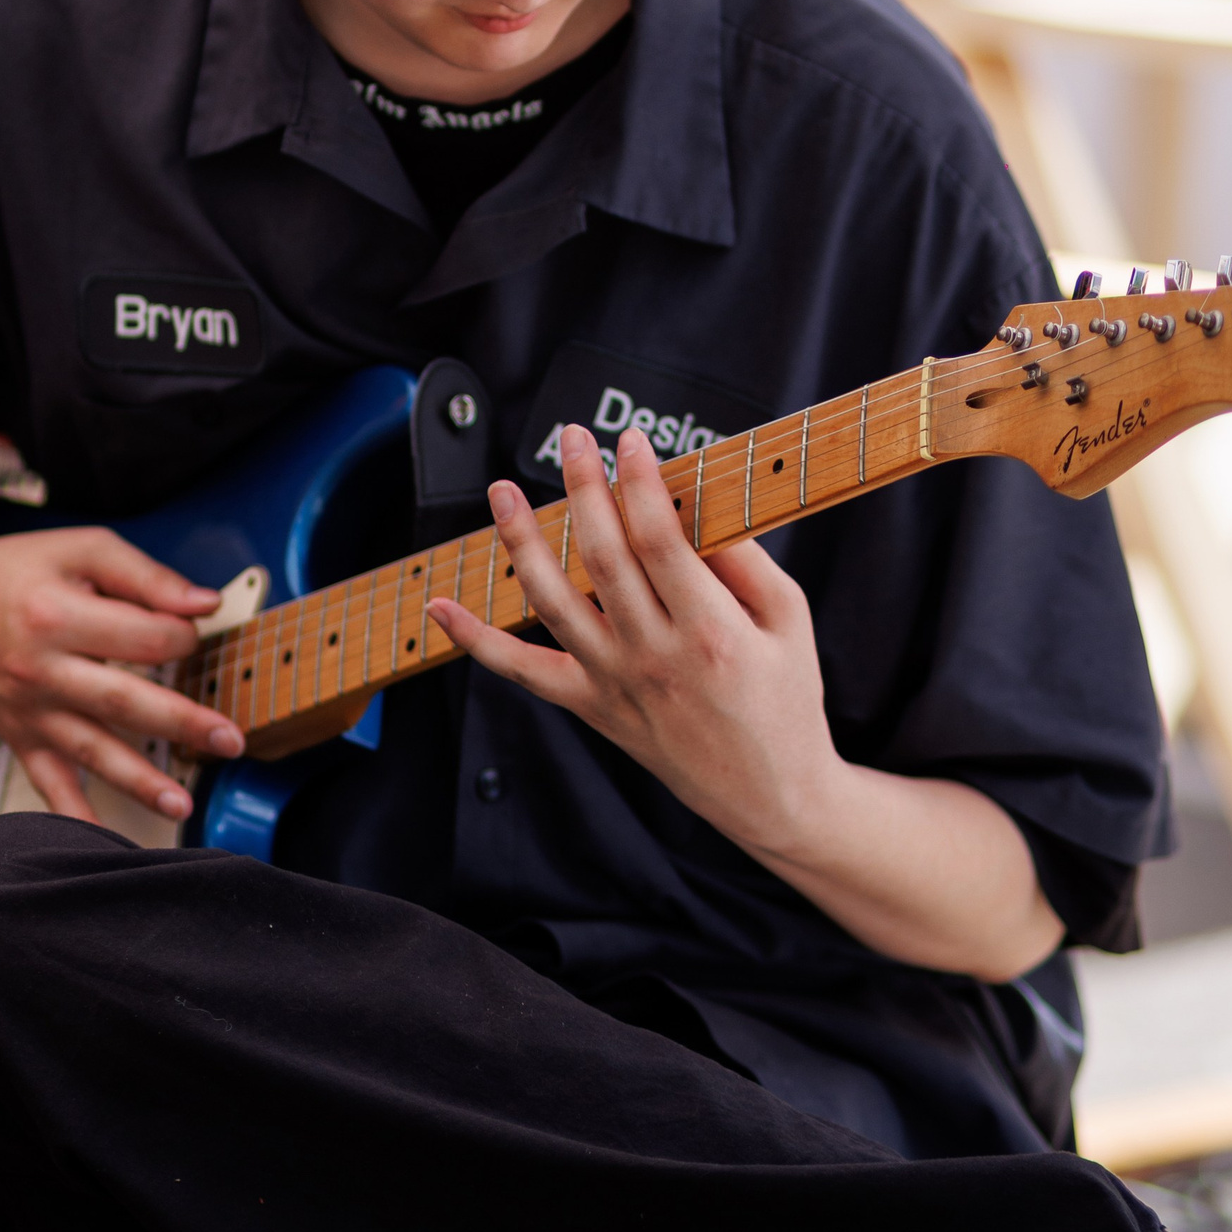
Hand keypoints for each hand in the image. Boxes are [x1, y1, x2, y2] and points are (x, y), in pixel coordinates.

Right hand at [0, 523, 245, 825]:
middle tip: (230, 740)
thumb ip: (145, 575)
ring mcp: (29, 710)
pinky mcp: (20, 737)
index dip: (182, 635)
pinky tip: (102, 841)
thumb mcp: (80, 549)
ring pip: (91, 751)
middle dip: (182, 723)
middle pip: (122, 701)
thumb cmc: (13, 573)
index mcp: (57, 615)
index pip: (142, 636)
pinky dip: (73, 816)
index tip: (193, 633)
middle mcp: (40, 669)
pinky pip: (48, 783)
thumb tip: (203, 605)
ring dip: (138, 782)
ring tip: (181, 804)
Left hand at [427, 423, 829, 859]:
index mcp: (712, 631)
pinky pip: (522, 672)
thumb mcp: (791, 623)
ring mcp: (615, 684)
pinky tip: (440, 607)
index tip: (629, 442)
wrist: (769, 794)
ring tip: (502, 491)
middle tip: (572, 437)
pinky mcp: (590, 707)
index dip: (639, 483)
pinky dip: (476, 641)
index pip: (662, 539)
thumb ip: (747, 561)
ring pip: (553, 601)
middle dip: (583, 487)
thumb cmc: (787, 699)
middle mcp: (655, 657)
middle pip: (602, 556)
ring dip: (521, 541)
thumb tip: (693, 504)